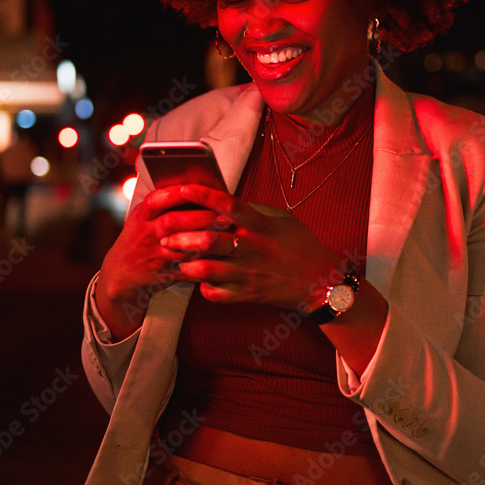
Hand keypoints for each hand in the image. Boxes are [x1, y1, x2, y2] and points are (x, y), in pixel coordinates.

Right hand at [96, 185, 237, 338]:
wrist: (120, 273)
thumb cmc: (140, 239)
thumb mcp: (143, 218)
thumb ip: (165, 204)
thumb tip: (200, 188)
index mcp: (141, 215)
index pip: (157, 200)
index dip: (176, 193)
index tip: (199, 188)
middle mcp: (145, 233)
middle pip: (172, 221)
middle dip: (200, 216)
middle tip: (225, 214)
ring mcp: (153, 253)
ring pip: (180, 245)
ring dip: (205, 238)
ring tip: (227, 233)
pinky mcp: (162, 271)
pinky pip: (184, 265)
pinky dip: (203, 259)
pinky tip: (220, 253)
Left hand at [161, 184, 342, 309]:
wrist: (321, 283)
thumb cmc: (302, 246)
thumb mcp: (283, 220)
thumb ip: (255, 211)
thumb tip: (228, 201)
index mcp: (260, 226)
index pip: (228, 206)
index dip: (203, 196)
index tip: (182, 189)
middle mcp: (252, 248)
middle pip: (210, 240)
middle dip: (182, 236)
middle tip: (163, 233)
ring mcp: (249, 274)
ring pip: (208, 270)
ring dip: (187, 264)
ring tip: (175, 259)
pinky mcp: (248, 295)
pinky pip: (218, 294)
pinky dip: (204, 288)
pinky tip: (199, 281)